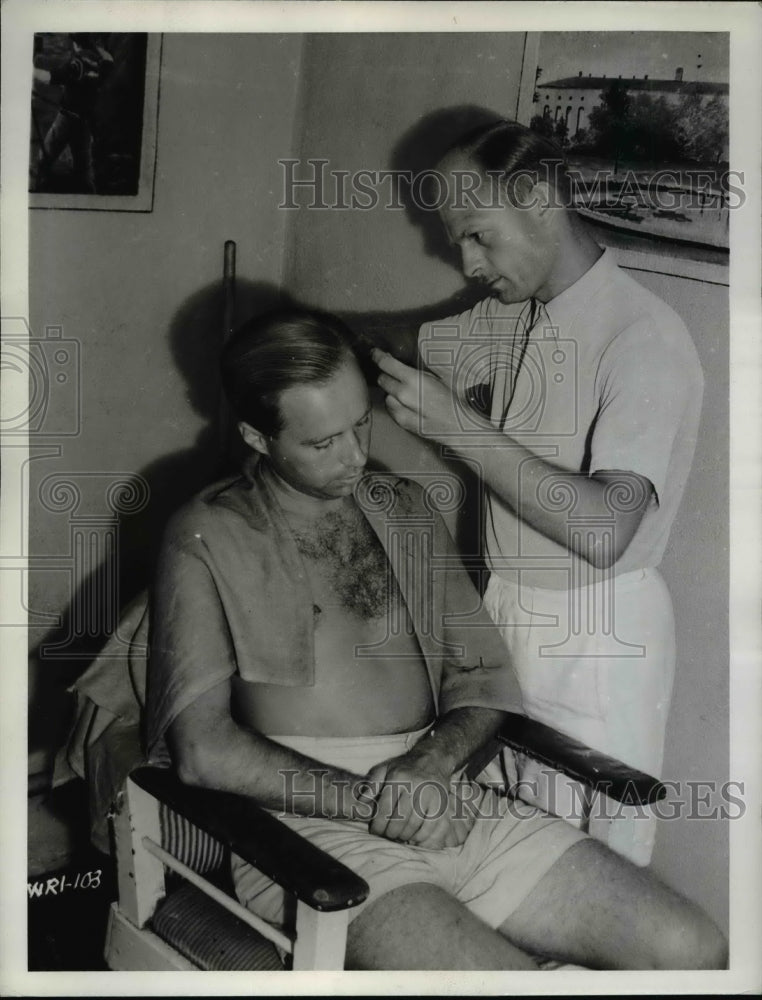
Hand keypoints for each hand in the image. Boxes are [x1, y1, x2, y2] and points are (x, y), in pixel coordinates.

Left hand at [363, 754, 479, 849]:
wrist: (432, 759)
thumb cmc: (405, 768)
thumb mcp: (385, 768)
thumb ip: (371, 783)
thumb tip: (362, 801)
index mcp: (397, 778)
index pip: (385, 808)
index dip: (378, 825)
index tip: (375, 831)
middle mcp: (413, 785)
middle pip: (399, 819)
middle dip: (390, 833)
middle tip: (387, 836)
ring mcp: (429, 795)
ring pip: (413, 824)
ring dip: (404, 836)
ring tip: (398, 837)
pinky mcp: (440, 803)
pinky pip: (429, 826)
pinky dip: (420, 836)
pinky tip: (414, 836)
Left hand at [372, 348, 463, 442]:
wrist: (461, 426)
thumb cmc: (455, 399)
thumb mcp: (440, 376)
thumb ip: (420, 370)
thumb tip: (406, 363)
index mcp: (414, 379)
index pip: (386, 364)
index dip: (379, 356)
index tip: (375, 353)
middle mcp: (404, 395)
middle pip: (382, 379)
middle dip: (386, 374)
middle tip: (394, 373)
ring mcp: (402, 410)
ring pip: (386, 395)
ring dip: (391, 391)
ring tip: (404, 391)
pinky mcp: (403, 423)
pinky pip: (391, 409)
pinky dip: (395, 405)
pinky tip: (406, 404)